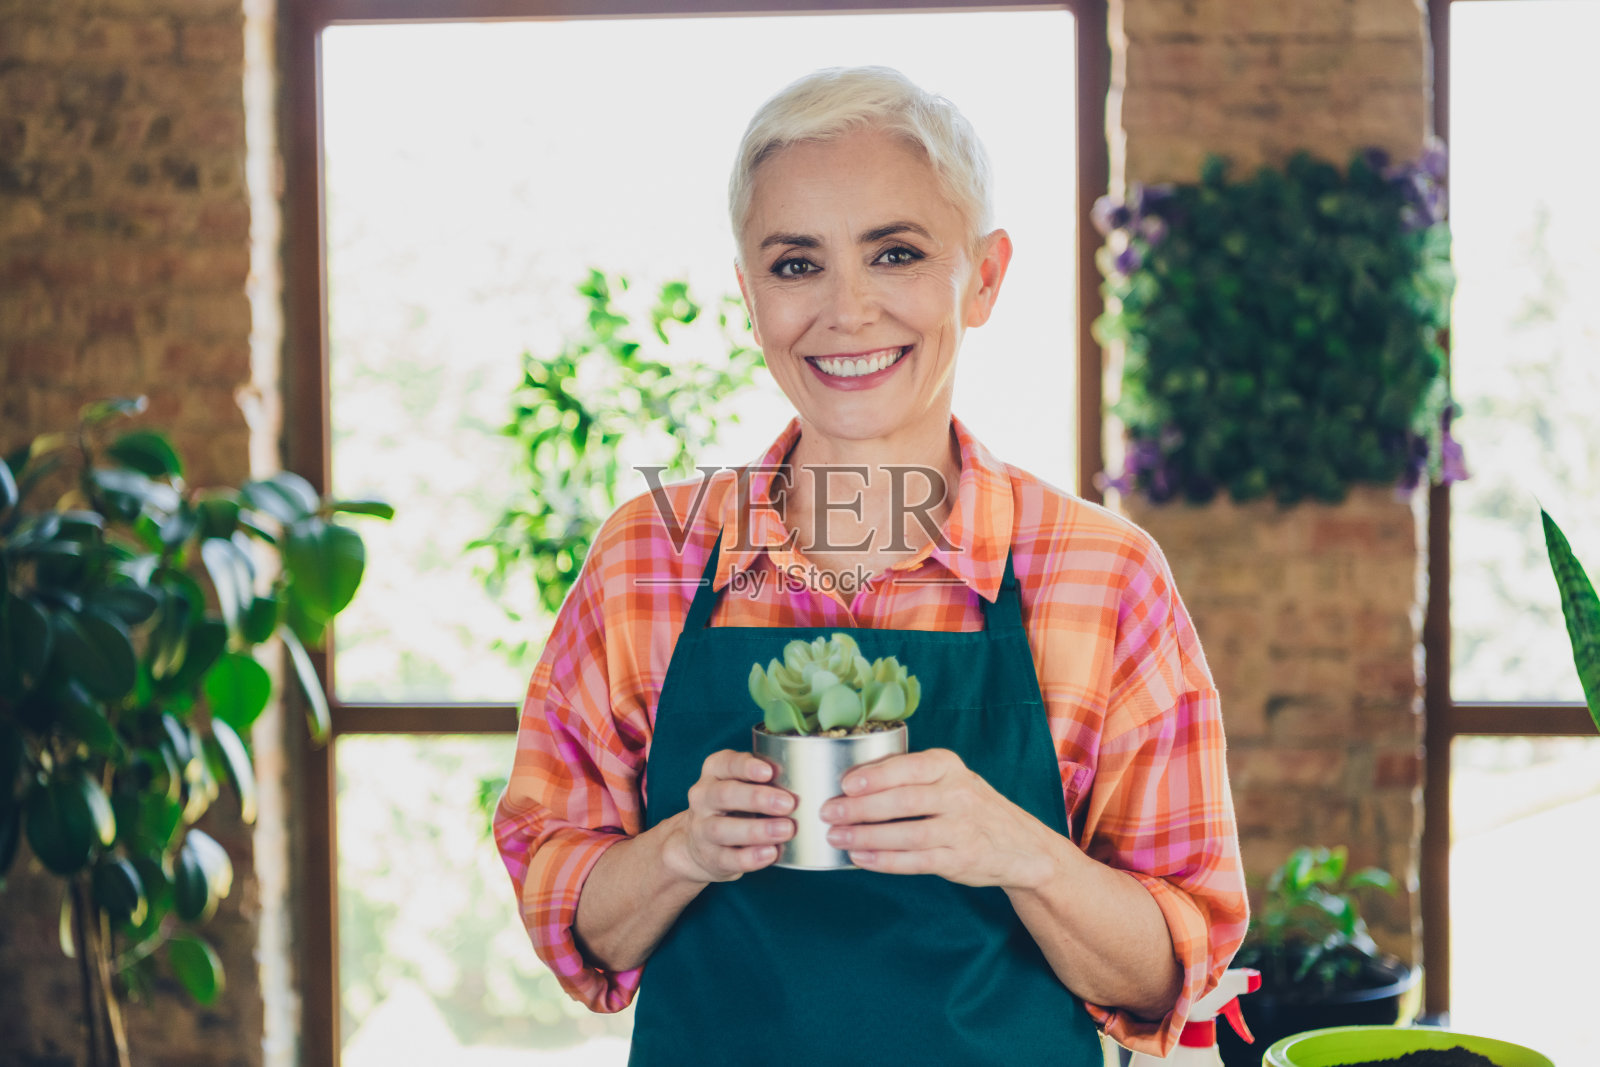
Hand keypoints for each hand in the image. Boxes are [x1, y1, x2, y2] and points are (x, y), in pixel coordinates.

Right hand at [664, 749, 794, 884]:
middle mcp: (703, 798)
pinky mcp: (709, 856)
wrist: (699, 845)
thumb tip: (804, 782)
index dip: (747, 766)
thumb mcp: (742, 783)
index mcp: (714, 772)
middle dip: (757, 798)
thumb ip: (766, 780)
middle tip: (788, 804)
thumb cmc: (734, 806)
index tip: (769, 772)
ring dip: (757, 830)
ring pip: (723, 829)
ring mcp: (702, 829)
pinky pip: (728, 858)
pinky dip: (750, 857)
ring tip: (786, 830)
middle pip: (725, 795)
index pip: (726, 763)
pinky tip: (771, 853)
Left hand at [820, 748, 1059, 887]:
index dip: (875, 776)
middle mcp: (958, 795)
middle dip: (860, 808)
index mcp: (949, 766)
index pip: (909, 767)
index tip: (845, 784)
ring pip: (906, 834)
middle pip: (903, 801)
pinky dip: (884, 861)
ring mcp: (961, 829)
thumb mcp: (949, 778)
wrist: (1020, 845)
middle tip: (829, 813)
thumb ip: (910, 776)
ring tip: (837, 837)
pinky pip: (915, 861)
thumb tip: (850, 781)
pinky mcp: (959, 859)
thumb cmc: (969, 805)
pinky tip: (860, 859)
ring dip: (866, 837)